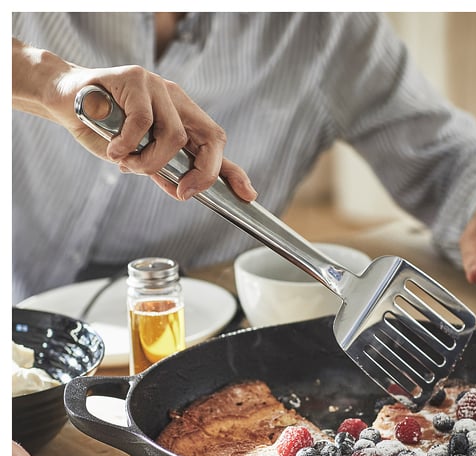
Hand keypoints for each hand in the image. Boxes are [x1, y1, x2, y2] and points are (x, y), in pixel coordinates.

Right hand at [12, 39, 256, 202]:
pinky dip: (128, 144)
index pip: (216, 144)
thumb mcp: (140, 157)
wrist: (65, 100)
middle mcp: (177, 101)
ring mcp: (158, 87)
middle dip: (202, 172)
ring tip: (128, 162)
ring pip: (174, 136)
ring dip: (150, 162)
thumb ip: (164, 170)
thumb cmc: (105, 129)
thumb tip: (185, 192)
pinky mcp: (135, 79)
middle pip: (211, 137)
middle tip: (182, 192)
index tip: (248, 195)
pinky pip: (143, 121)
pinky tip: (114, 148)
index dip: (233, 171)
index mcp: (183, 118)